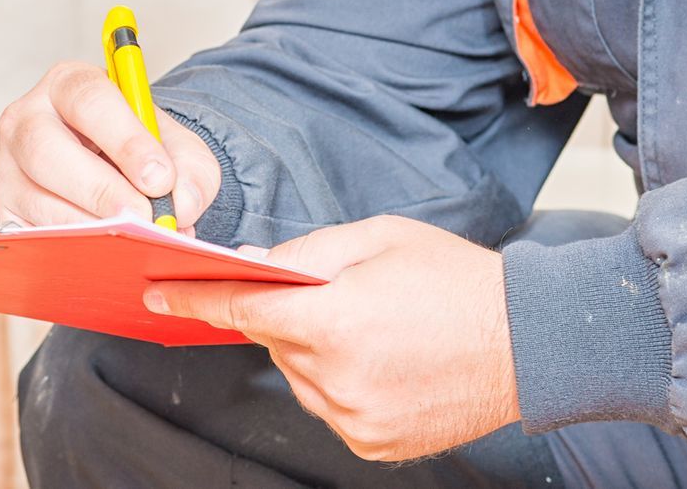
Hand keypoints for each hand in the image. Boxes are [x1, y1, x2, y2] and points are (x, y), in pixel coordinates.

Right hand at [0, 61, 222, 232]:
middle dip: (101, 190)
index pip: (88, 100)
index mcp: (68, 85)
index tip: (159, 177)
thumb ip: (191, 168)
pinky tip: (110, 253)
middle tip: (145, 217)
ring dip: (93, 227)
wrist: (114, 170)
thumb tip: (184, 206)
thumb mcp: (175, 145)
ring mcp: (8, 167)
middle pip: (46, 150)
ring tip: (137, 240)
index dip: (125, 140)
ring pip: (38, 200)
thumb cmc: (136, 149)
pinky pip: (35, 237)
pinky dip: (76, 250)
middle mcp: (26, 119)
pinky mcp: (5, 211)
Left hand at [145, 215, 519, 460]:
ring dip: (315, 352)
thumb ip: (302, 255)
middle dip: (290, 316)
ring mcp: (355, 418)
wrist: (529, 342)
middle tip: (342, 297)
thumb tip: (245, 264)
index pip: (240, 311)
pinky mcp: (374, 444)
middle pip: (275, 343)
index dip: (194, 301)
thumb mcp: (374, 240)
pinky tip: (385, 362)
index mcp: (333, 321)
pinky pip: (330, 407)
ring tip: (376, 330)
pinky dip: (341, 383)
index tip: (157, 296)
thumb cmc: (454, 279)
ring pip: (300, 377)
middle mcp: (337, 378)